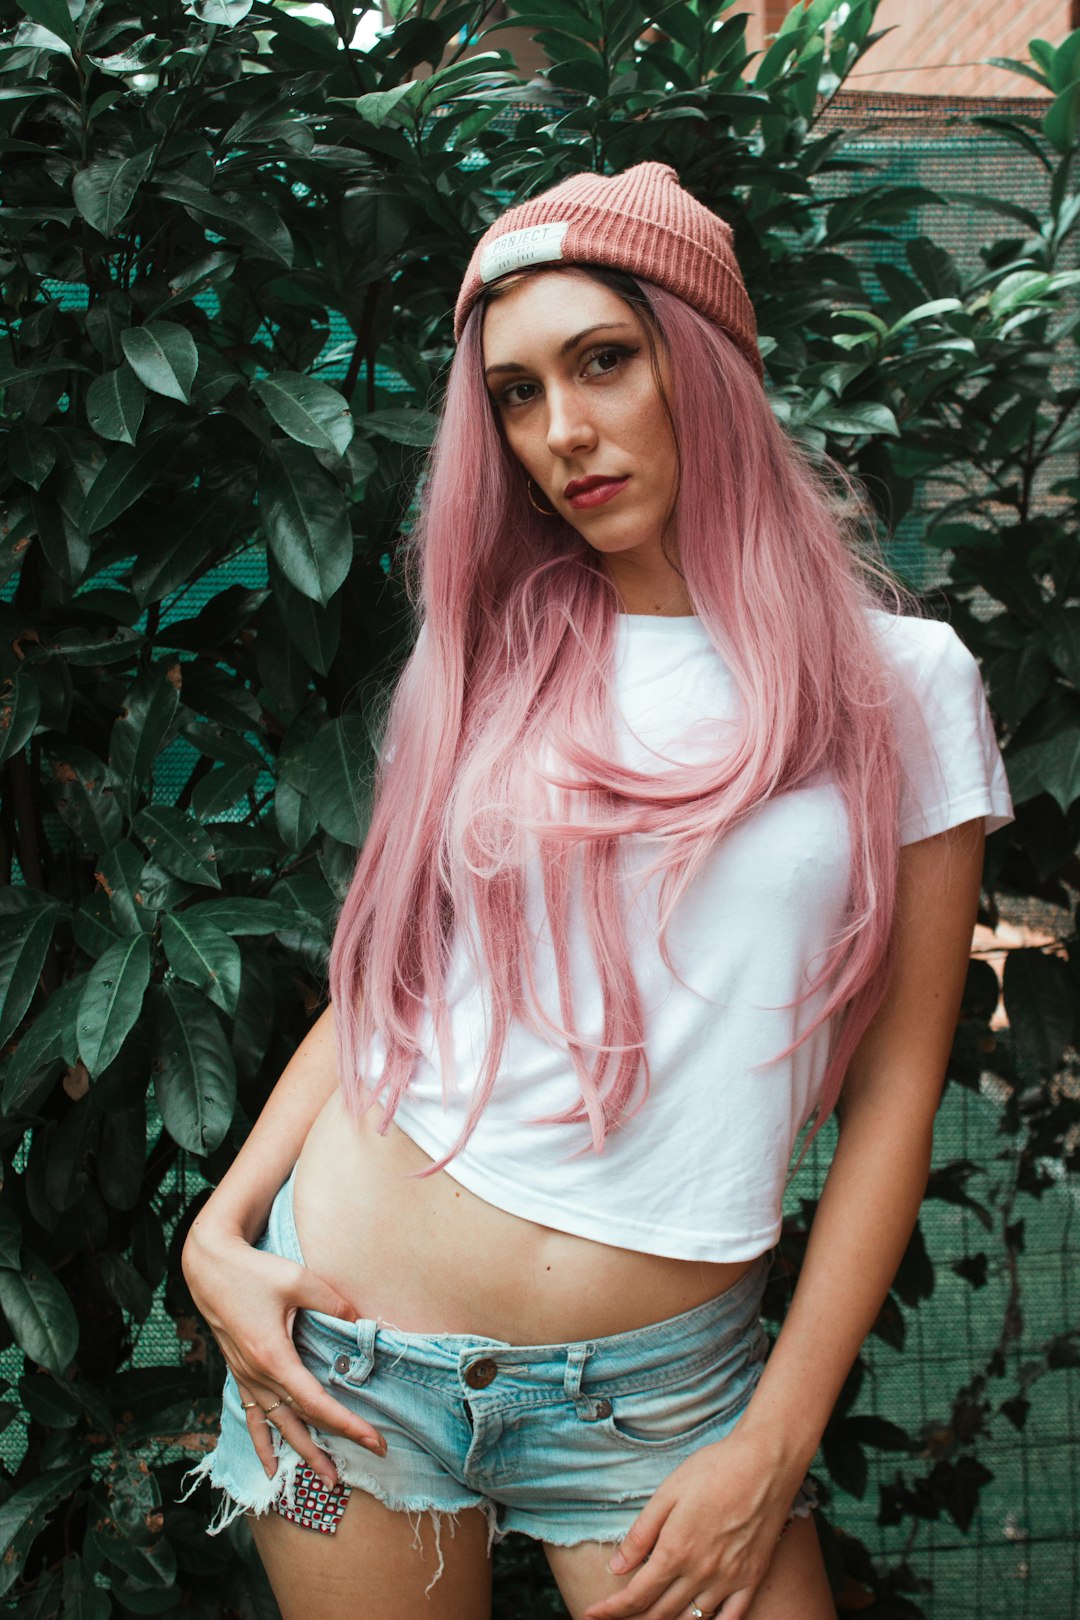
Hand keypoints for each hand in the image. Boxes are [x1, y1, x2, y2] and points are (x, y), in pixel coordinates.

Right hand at [182, 1217, 386, 1486]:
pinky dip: (264, 1443)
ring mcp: (246, 1377)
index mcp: (273, 1357)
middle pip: (299, 1423)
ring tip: (326, 1479)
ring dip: (302, 1453)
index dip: (347, 1425)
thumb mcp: (298, 1280)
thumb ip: (332, 1303)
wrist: (209, 1267)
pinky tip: (271, 1467)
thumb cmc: (254, 1271)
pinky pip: (253, 1416)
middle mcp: (258, 1375)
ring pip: (278, 1426)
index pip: (317, 1404)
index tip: (374, 1440)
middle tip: (366, 1462)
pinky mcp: (239, 1373)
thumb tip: (361, 1323)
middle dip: (332, 1447)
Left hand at [582, 1427, 800, 1619]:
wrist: (764, 1463)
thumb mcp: (667, 1494)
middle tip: (615, 1618)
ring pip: (691, 1619)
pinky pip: (730, 1618)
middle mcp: (700, 1574)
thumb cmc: (712, 1470)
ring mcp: (728, 1580)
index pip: (636, 1596)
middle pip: (660, 1613)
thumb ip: (641, 1534)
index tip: (591, 1614)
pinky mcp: (751, 1578)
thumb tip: (616, 1568)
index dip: (611, 1610)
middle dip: (633, 1619)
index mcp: (675, 1552)